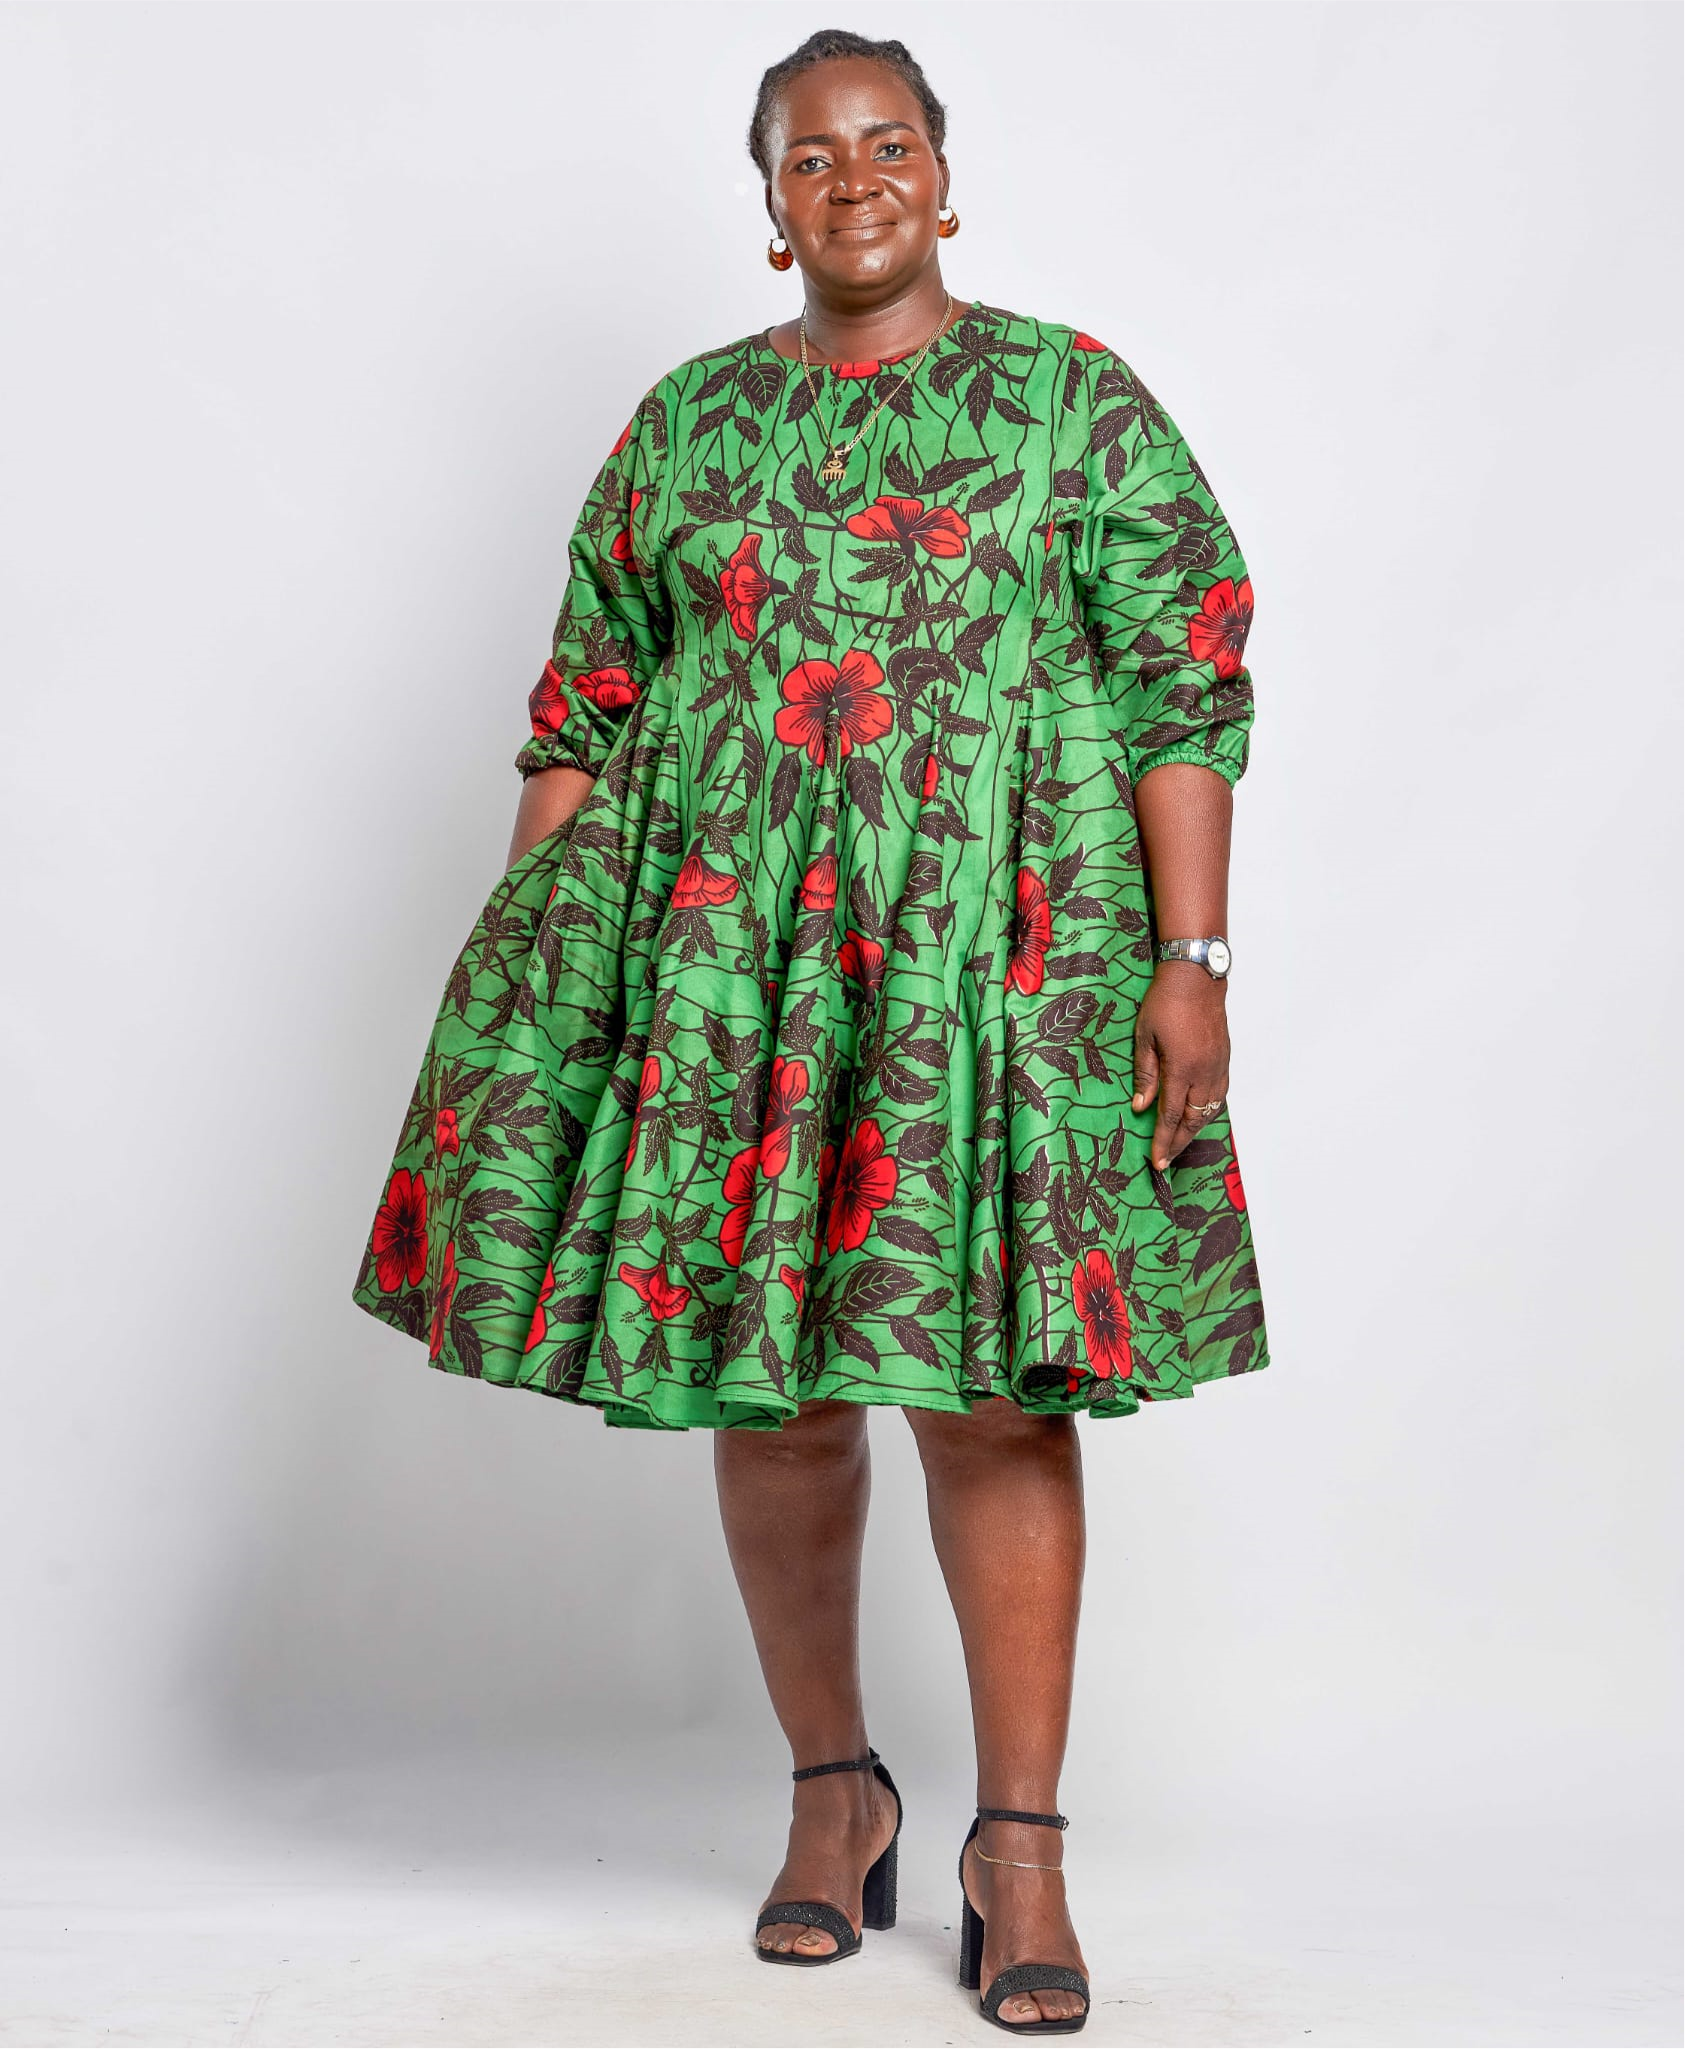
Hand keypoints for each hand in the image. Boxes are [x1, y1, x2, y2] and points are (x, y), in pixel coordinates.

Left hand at [1131, 965, 1229, 1171]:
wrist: (1196, 977)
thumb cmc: (1165, 1002)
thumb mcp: (1144, 1038)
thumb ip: (1145, 1075)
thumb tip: (1140, 1107)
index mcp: (1181, 1068)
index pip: (1171, 1116)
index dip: (1163, 1141)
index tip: (1157, 1161)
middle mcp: (1204, 1072)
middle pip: (1194, 1119)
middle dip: (1180, 1142)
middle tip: (1167, 1160)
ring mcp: (1218, 1066)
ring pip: (1210, 1110)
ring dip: (1195, 1129)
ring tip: (1180, 1142)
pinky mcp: (1224, 1058)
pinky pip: (1219, 1094)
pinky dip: (1208, 1111)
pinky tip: (1199, 1115)